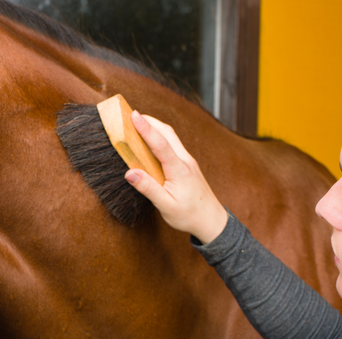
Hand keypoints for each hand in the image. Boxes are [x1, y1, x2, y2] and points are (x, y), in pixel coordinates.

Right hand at [124, 111, 227, 243]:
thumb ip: (148, 188)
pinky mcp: (187, 165)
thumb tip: (130, 173)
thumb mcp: (166, 206)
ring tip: (138, 123)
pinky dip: (160, 137)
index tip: (134, 115)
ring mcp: (188, 161)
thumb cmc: (189, 215)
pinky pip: (173, 145)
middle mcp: (185, 161)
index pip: (161, 144)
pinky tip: (151, 140)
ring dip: (155, 127)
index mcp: (179, 170)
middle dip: (150, 120)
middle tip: (131, 114)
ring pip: (171, 137)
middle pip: (167, 133)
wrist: (211, 220)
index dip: (146, 129)